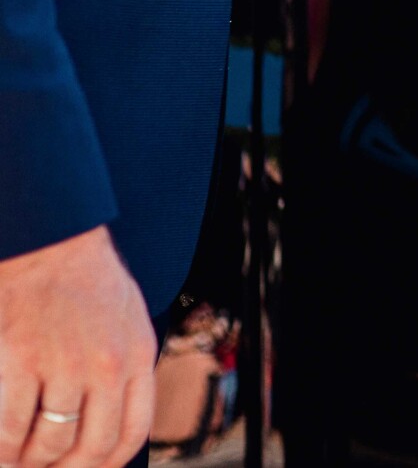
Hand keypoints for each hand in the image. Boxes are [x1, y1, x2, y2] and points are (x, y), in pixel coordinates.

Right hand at [0, 228, 154, 467]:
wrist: (50, 240)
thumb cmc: (84, 279)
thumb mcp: (127, 319)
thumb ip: (125, 364)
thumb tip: (113, 414)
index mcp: (136, 355)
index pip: (132, 432)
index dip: (105, 465)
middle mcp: (107, 365)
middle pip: (91, 447)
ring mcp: (64, 364)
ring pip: (49, 443)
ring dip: (29, 460)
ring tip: (17, 456)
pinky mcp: (19, 359)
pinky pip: (8, 428)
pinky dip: (2, 447)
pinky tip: (0, 446)